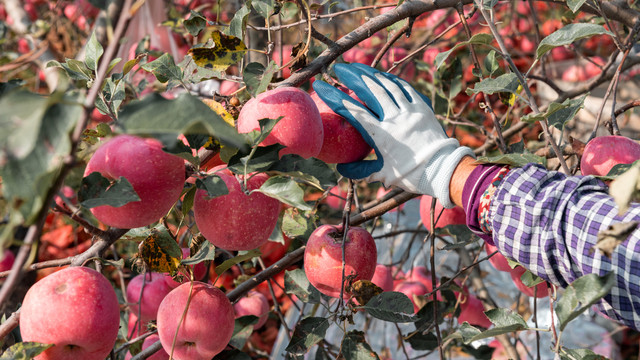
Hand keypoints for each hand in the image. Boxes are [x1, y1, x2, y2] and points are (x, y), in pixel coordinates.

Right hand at [312, 63, 474, 207]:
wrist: (443, 170)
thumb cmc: (411, 175)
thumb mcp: (383, 175)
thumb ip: (360, 171)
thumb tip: (340, 168)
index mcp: (382, 135)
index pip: (353, 111)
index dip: (335, 97)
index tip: (321, 86)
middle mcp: (395, 118)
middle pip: (370, 91)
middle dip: (352, 77)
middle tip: (338, 68)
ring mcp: (410, 111)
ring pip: (387, 86)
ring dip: (371, 74)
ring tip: (357, 67)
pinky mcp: (422, 108)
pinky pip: (405, 89)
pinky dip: (392, 81)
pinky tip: (383, 76)